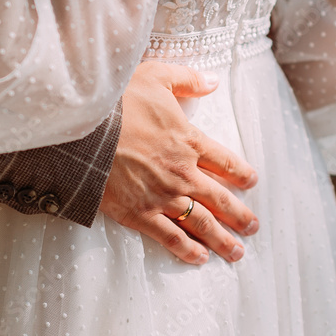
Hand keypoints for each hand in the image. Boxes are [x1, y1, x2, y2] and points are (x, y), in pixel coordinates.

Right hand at [99, 61, 258, 264]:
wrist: (82, 129)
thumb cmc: (117, 101)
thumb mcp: (156, 77)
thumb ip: (187, 80)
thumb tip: (212, 81)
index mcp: (189, 142)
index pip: (225, 161)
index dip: (241, 173)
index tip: (252, 182)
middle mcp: (183, 173)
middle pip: (220, 199)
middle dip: (240, 215)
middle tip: (253, 227)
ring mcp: (162, 196)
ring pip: (201, 223)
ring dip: (222, 239)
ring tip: (237, 253)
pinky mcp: (139, 213)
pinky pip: (170, 236)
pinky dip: (187, 250)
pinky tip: (200, 259)